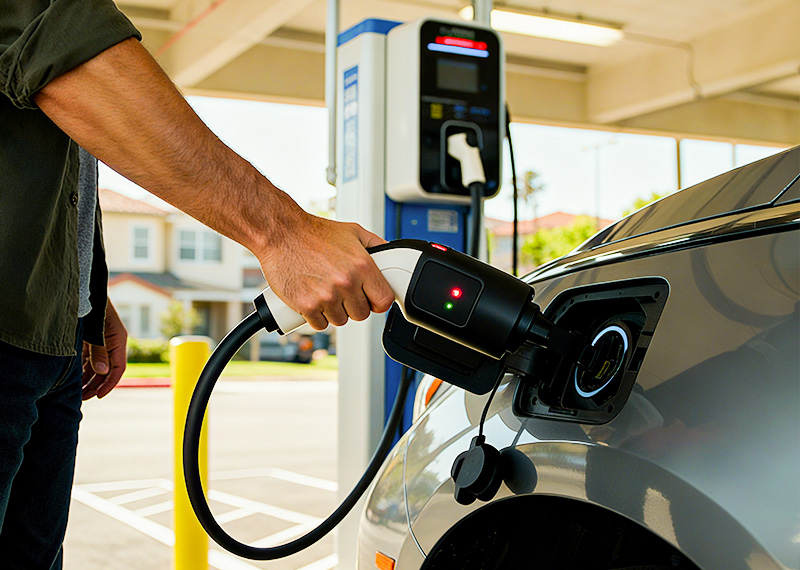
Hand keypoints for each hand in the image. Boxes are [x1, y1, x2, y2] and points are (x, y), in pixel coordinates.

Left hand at [82, 300, 127, 399]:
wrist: (85, 289)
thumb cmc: (92, 307)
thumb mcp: (96, 331)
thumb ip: (99, 352)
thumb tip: (103, 373)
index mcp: (118, 341)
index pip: (118, 369)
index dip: (109, 384)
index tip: (99, 395)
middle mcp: (112, 343)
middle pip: (107, 370)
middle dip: (96, 385)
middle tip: (84, 399)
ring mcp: (102, 342)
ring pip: (97, 366)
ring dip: (88, 379)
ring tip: (77, 392)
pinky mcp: (92, 339)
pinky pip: (89, 359)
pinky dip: (83, 369)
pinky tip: (73, 378)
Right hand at [257, 207, 394, 330]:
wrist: (281, 233)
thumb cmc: (313, 232)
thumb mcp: (353, 232)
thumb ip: (375, 245)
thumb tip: (390, 255)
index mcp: (362, 266)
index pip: (383, 301)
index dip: (377, 301)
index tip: (370, 299)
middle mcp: (346, 283)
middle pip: (361, 314)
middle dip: (354, 306)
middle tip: (343, 293)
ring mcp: (326, 296)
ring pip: (341, 321)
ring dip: (335, 312)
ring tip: (326, 294)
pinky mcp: (306, 305)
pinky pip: (320, 324)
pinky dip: (316, 317)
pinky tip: (313, 301)